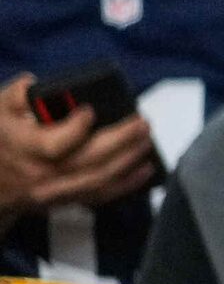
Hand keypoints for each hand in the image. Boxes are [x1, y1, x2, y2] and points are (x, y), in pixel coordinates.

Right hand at [0, 77, 155, 218]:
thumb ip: (17, 96)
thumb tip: (35, 83)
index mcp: (22, 148)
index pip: (52, 145)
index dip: (74, 129)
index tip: (90, 110)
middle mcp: (41, 173)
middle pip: (88, 161)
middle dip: (120, 141)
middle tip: (141, 123)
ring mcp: (56, 190)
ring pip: (99, 180)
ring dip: (129, 161)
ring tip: (146, 140)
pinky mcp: (67, 200)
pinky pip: (102, 195)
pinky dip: (127, 183)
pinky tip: (145, 168)